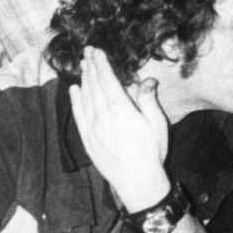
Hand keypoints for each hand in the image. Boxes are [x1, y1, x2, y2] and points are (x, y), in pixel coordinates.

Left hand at [68, 47, 170, 210]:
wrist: (137, 181)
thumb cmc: (151, 152)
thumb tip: (147, 80)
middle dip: (90, 66)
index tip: (97, 51)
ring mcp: (92, 128)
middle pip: (93, 85)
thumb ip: (149, 100)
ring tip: (83, 66)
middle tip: (87, 52)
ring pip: (84, 97)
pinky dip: (75, 100)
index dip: (101, 64)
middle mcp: (103, 116)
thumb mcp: (158, 124)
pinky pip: (78, 114)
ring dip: (83, 79)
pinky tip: (75, 89)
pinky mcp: (87, 139)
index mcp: (121, 110)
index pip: (107, 80)